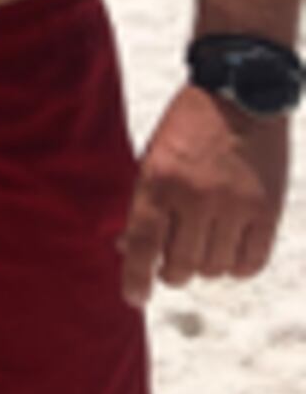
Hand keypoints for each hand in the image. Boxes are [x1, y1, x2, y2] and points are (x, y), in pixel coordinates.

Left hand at [118, 83, 290, 304]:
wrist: (241, 94)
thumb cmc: (187, 128)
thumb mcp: (152, 158)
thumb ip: (142, 204)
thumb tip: (126, 250)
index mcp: (158, 182)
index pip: (141, 245)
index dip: (135, 278)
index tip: (134, 299)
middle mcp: (196, 198)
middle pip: (180, 265)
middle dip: (171, 274)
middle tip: (171, 267)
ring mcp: (234, 206)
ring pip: (214, 268)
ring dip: (204, 267)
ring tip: (201, 251)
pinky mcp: (268, 210)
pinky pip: (251, 262)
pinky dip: (237, 266)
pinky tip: (229, 254)